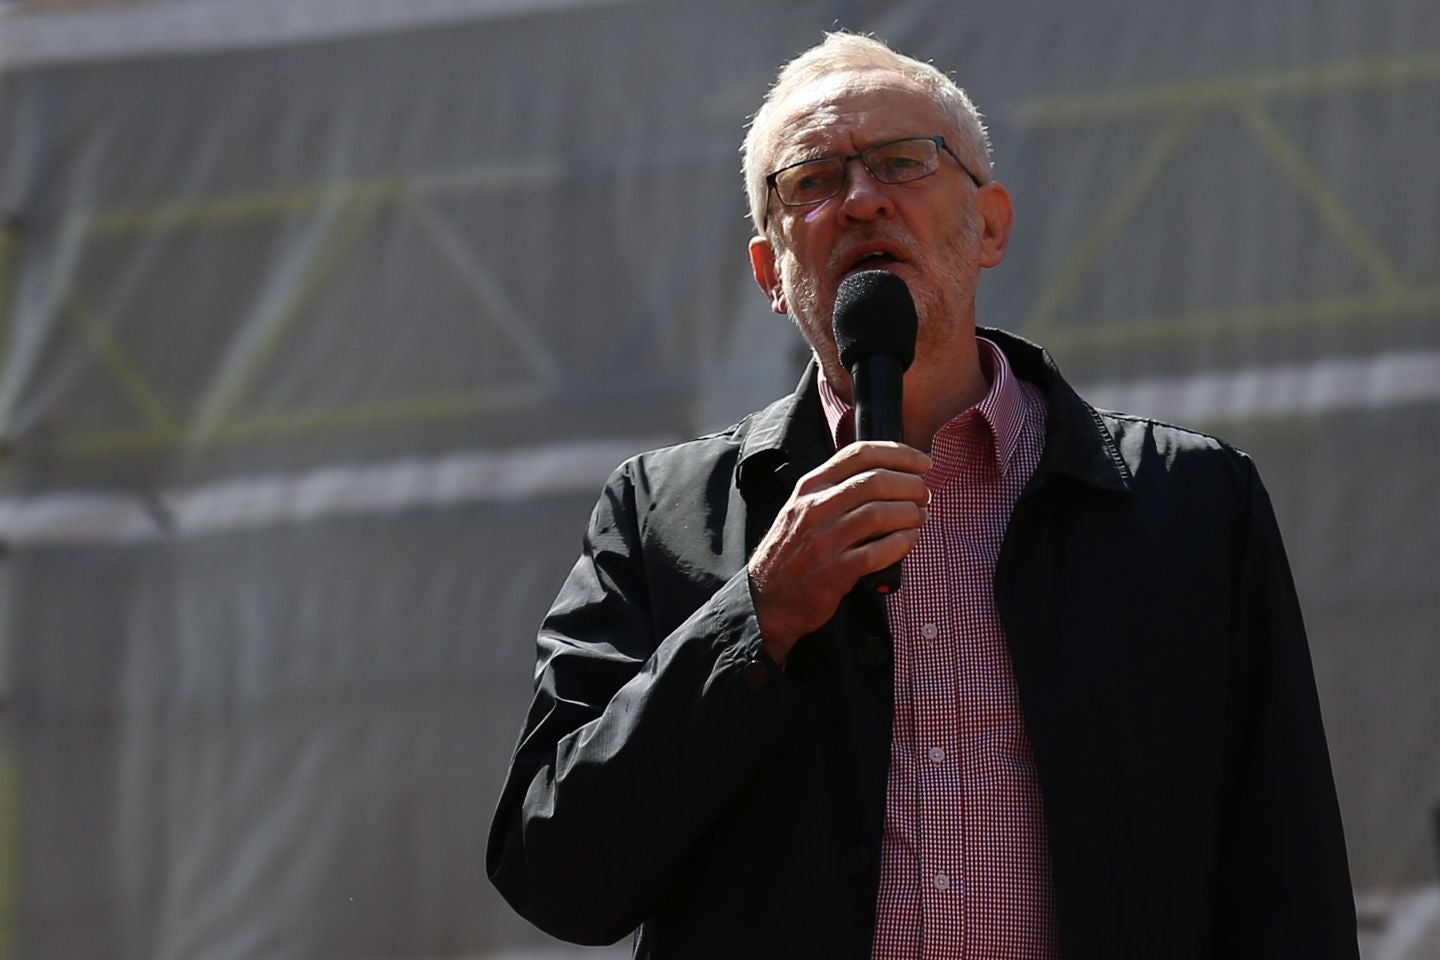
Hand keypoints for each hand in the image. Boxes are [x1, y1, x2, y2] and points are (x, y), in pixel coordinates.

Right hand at [747, 441, 930, 662]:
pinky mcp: (835, 572)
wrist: (766, 599)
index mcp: (810, 487)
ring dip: (910, 514)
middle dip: (911, 485)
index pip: (859, 454)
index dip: (899, 454)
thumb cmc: (792, 553)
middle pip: (875, 481)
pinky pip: (879, 551)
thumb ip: (836, 490)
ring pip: (880, 513)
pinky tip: (910, 540)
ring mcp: (823, 540)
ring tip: (920, 518)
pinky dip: (902, 543)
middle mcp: (814, 509)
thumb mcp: (803, 510)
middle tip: (925, 495)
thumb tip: (889, 475)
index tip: (922, 462)